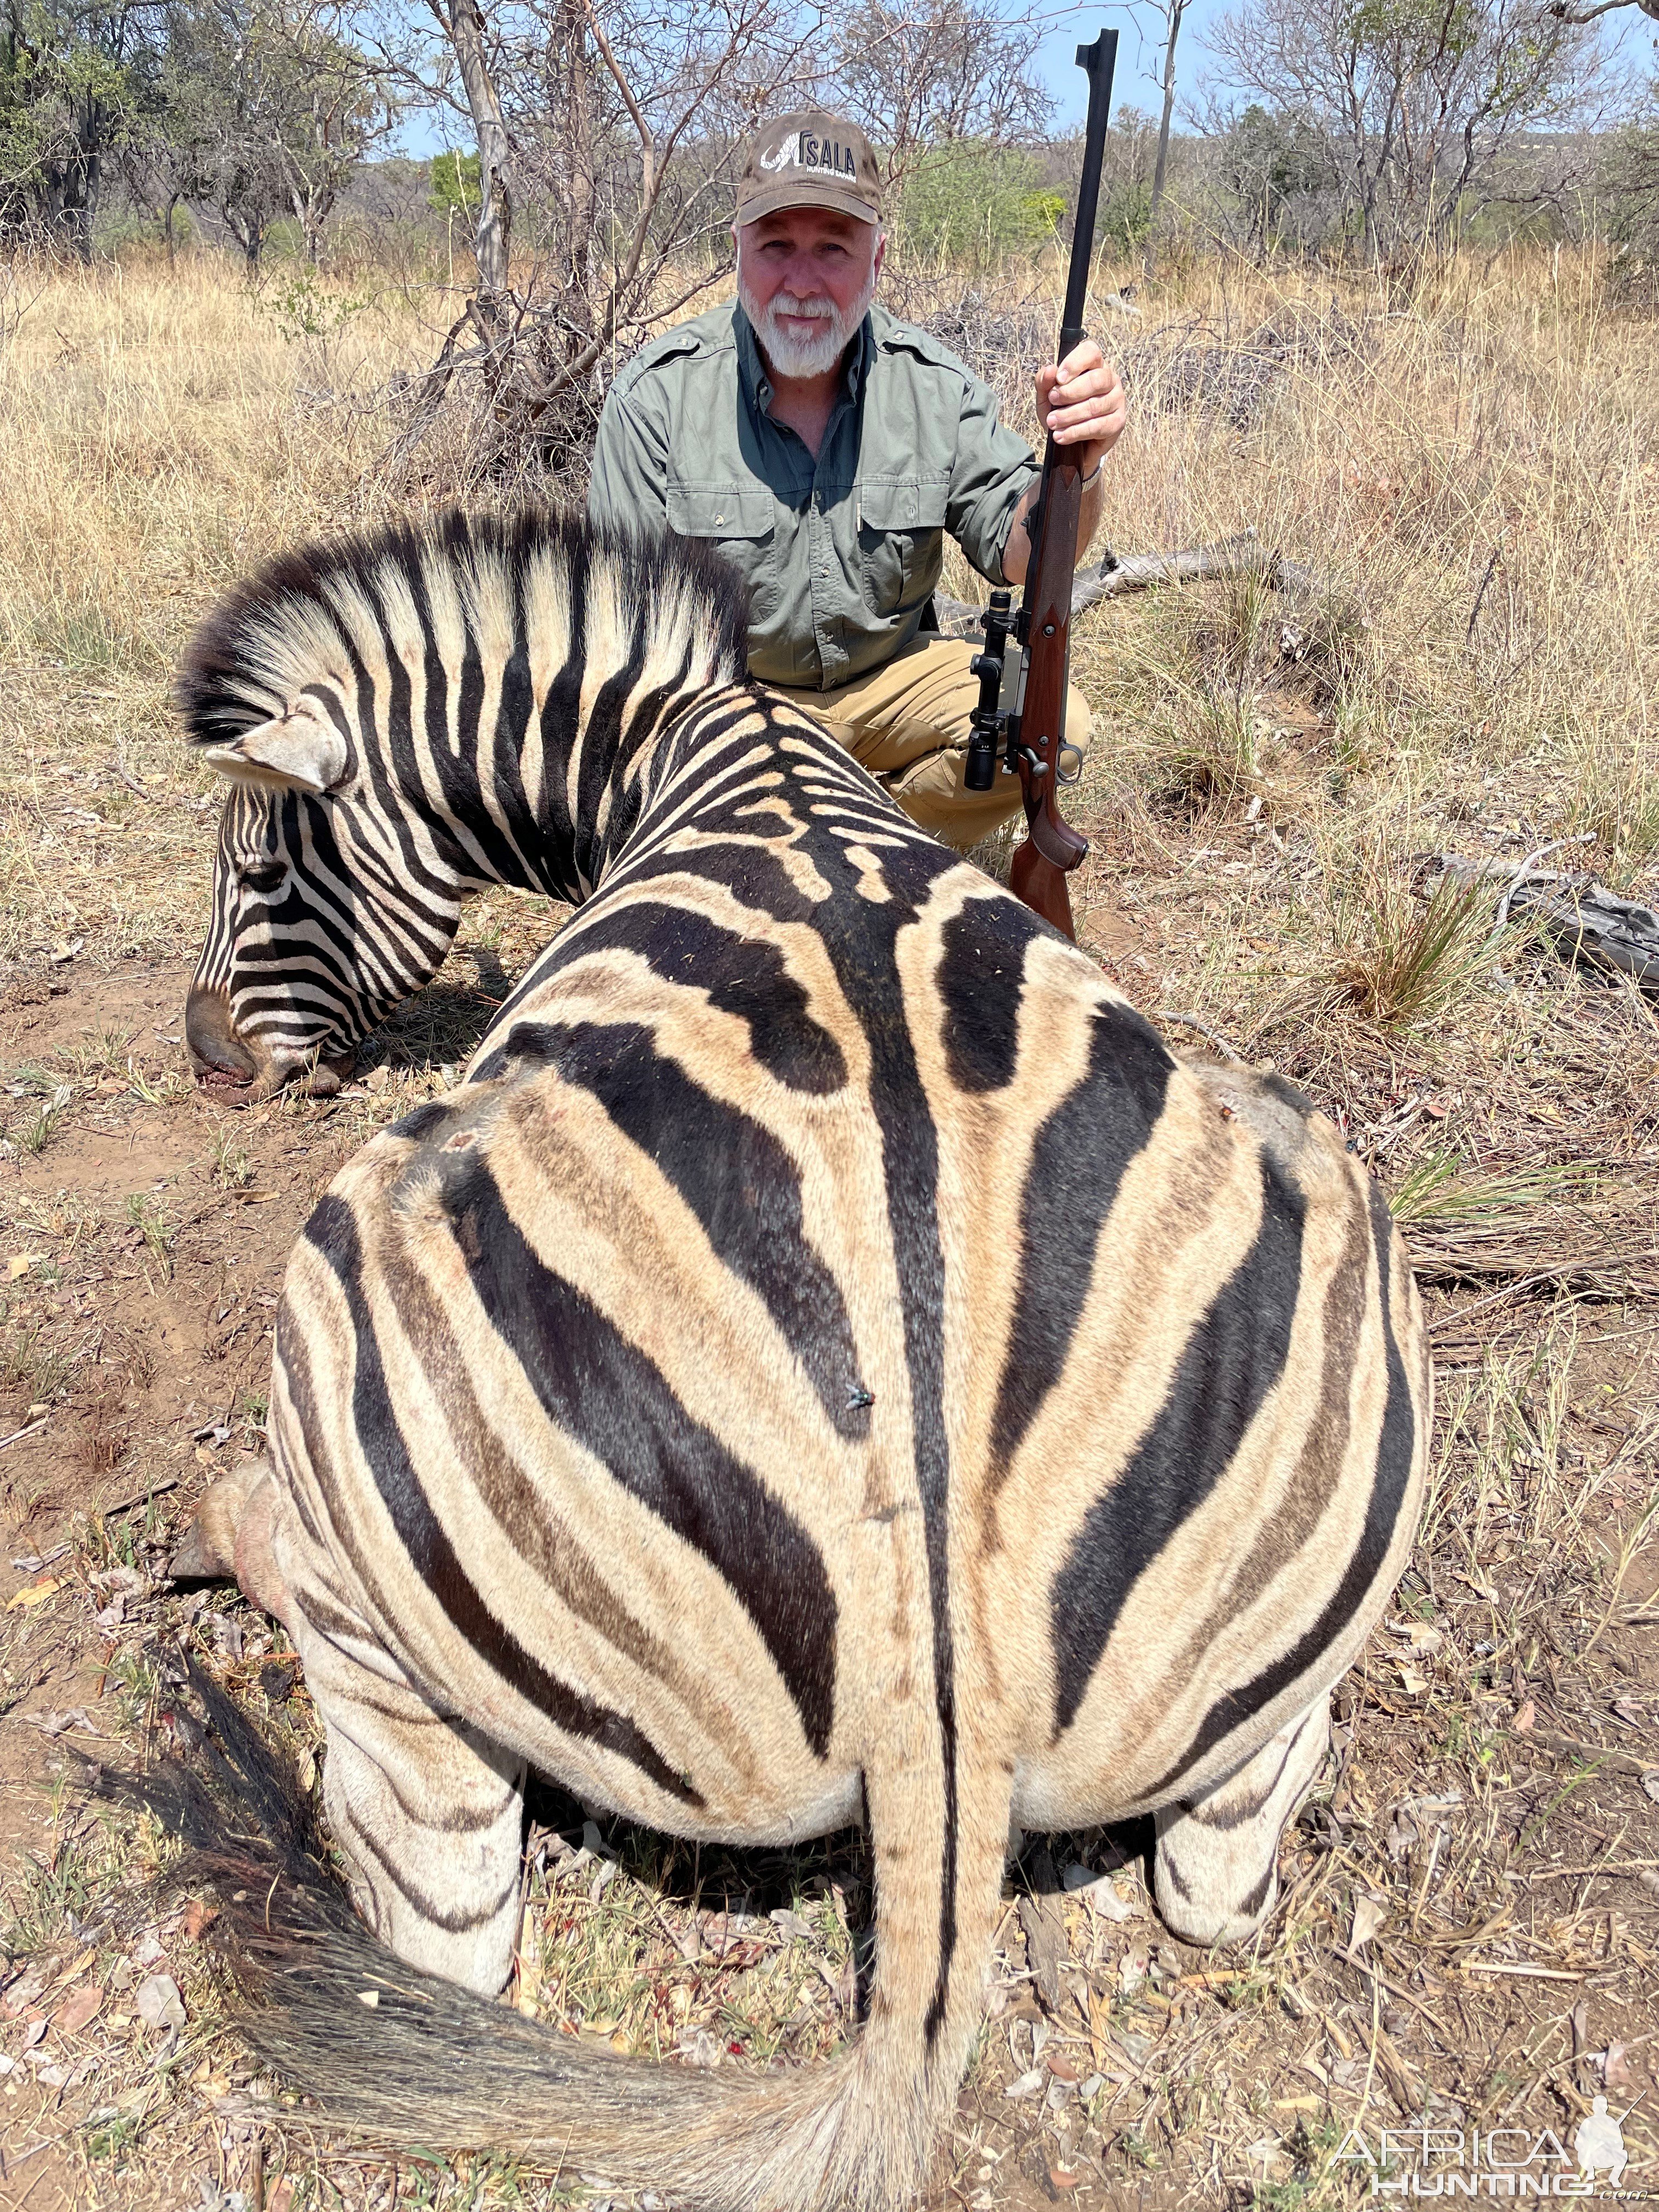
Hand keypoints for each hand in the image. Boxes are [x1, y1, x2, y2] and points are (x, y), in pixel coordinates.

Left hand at [1034, 340, 1125, 477]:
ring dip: (1069, 415)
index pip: (1091, 352)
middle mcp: (1109, 379)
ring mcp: (1116, 400)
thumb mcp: (1047, 397)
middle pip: (1096, 379)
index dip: (1075, 363)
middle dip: (1070, 392)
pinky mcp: (1117, 422)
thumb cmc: (1063, 412)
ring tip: (1052, 422)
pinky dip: (1076, 432)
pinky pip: (1097, 426)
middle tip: (1053, 401)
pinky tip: (1062, 436)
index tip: (1058, 379)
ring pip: (1095, 405)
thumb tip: (1050, 370)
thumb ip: (1044, 382)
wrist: (1074, 443)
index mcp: (1094, 365)